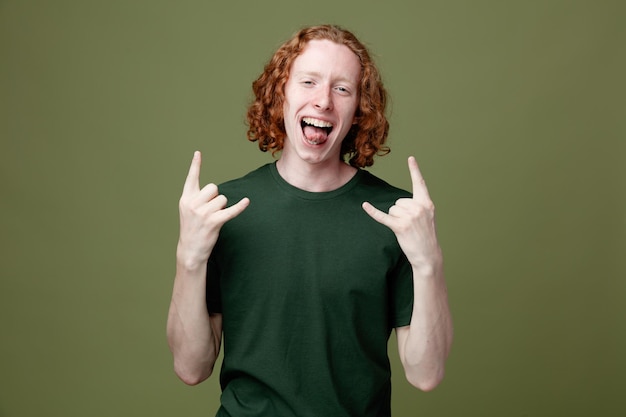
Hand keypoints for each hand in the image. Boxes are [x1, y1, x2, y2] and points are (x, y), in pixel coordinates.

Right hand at [177, 151, 248, 267]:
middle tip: (209, 211)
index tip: (198, 153)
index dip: (196, 165)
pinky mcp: (213, 222)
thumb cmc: (192, 229)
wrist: (190, 250)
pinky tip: (246, 201)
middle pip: (214, 188)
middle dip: (216, 197)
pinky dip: (240, 207)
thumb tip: (216, 191)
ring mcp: (203, 213)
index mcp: (186, 199)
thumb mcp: (189, 211)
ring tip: (213, 219)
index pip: (191, 178)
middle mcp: (193, 203)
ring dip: (222, 208)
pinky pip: (230, 210)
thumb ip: (198, 198)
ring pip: (222, 199)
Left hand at [362, 156, 440, 270]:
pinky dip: (373, 212)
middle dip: (400, 213)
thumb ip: (417, 207)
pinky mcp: (400, 227)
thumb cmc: (426, 237)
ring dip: (395, 219)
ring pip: (392, 209)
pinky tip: (364, 205)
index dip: (414, 170)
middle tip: (410, 225)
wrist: (428, 255)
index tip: (410, 158)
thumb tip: (397, 204)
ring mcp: (410, 217)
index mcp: (427, 204)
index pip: (420, 184)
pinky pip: (383, 216)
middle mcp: (419, 208)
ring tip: (406, 229)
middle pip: (398, 201)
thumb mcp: (427, 218)